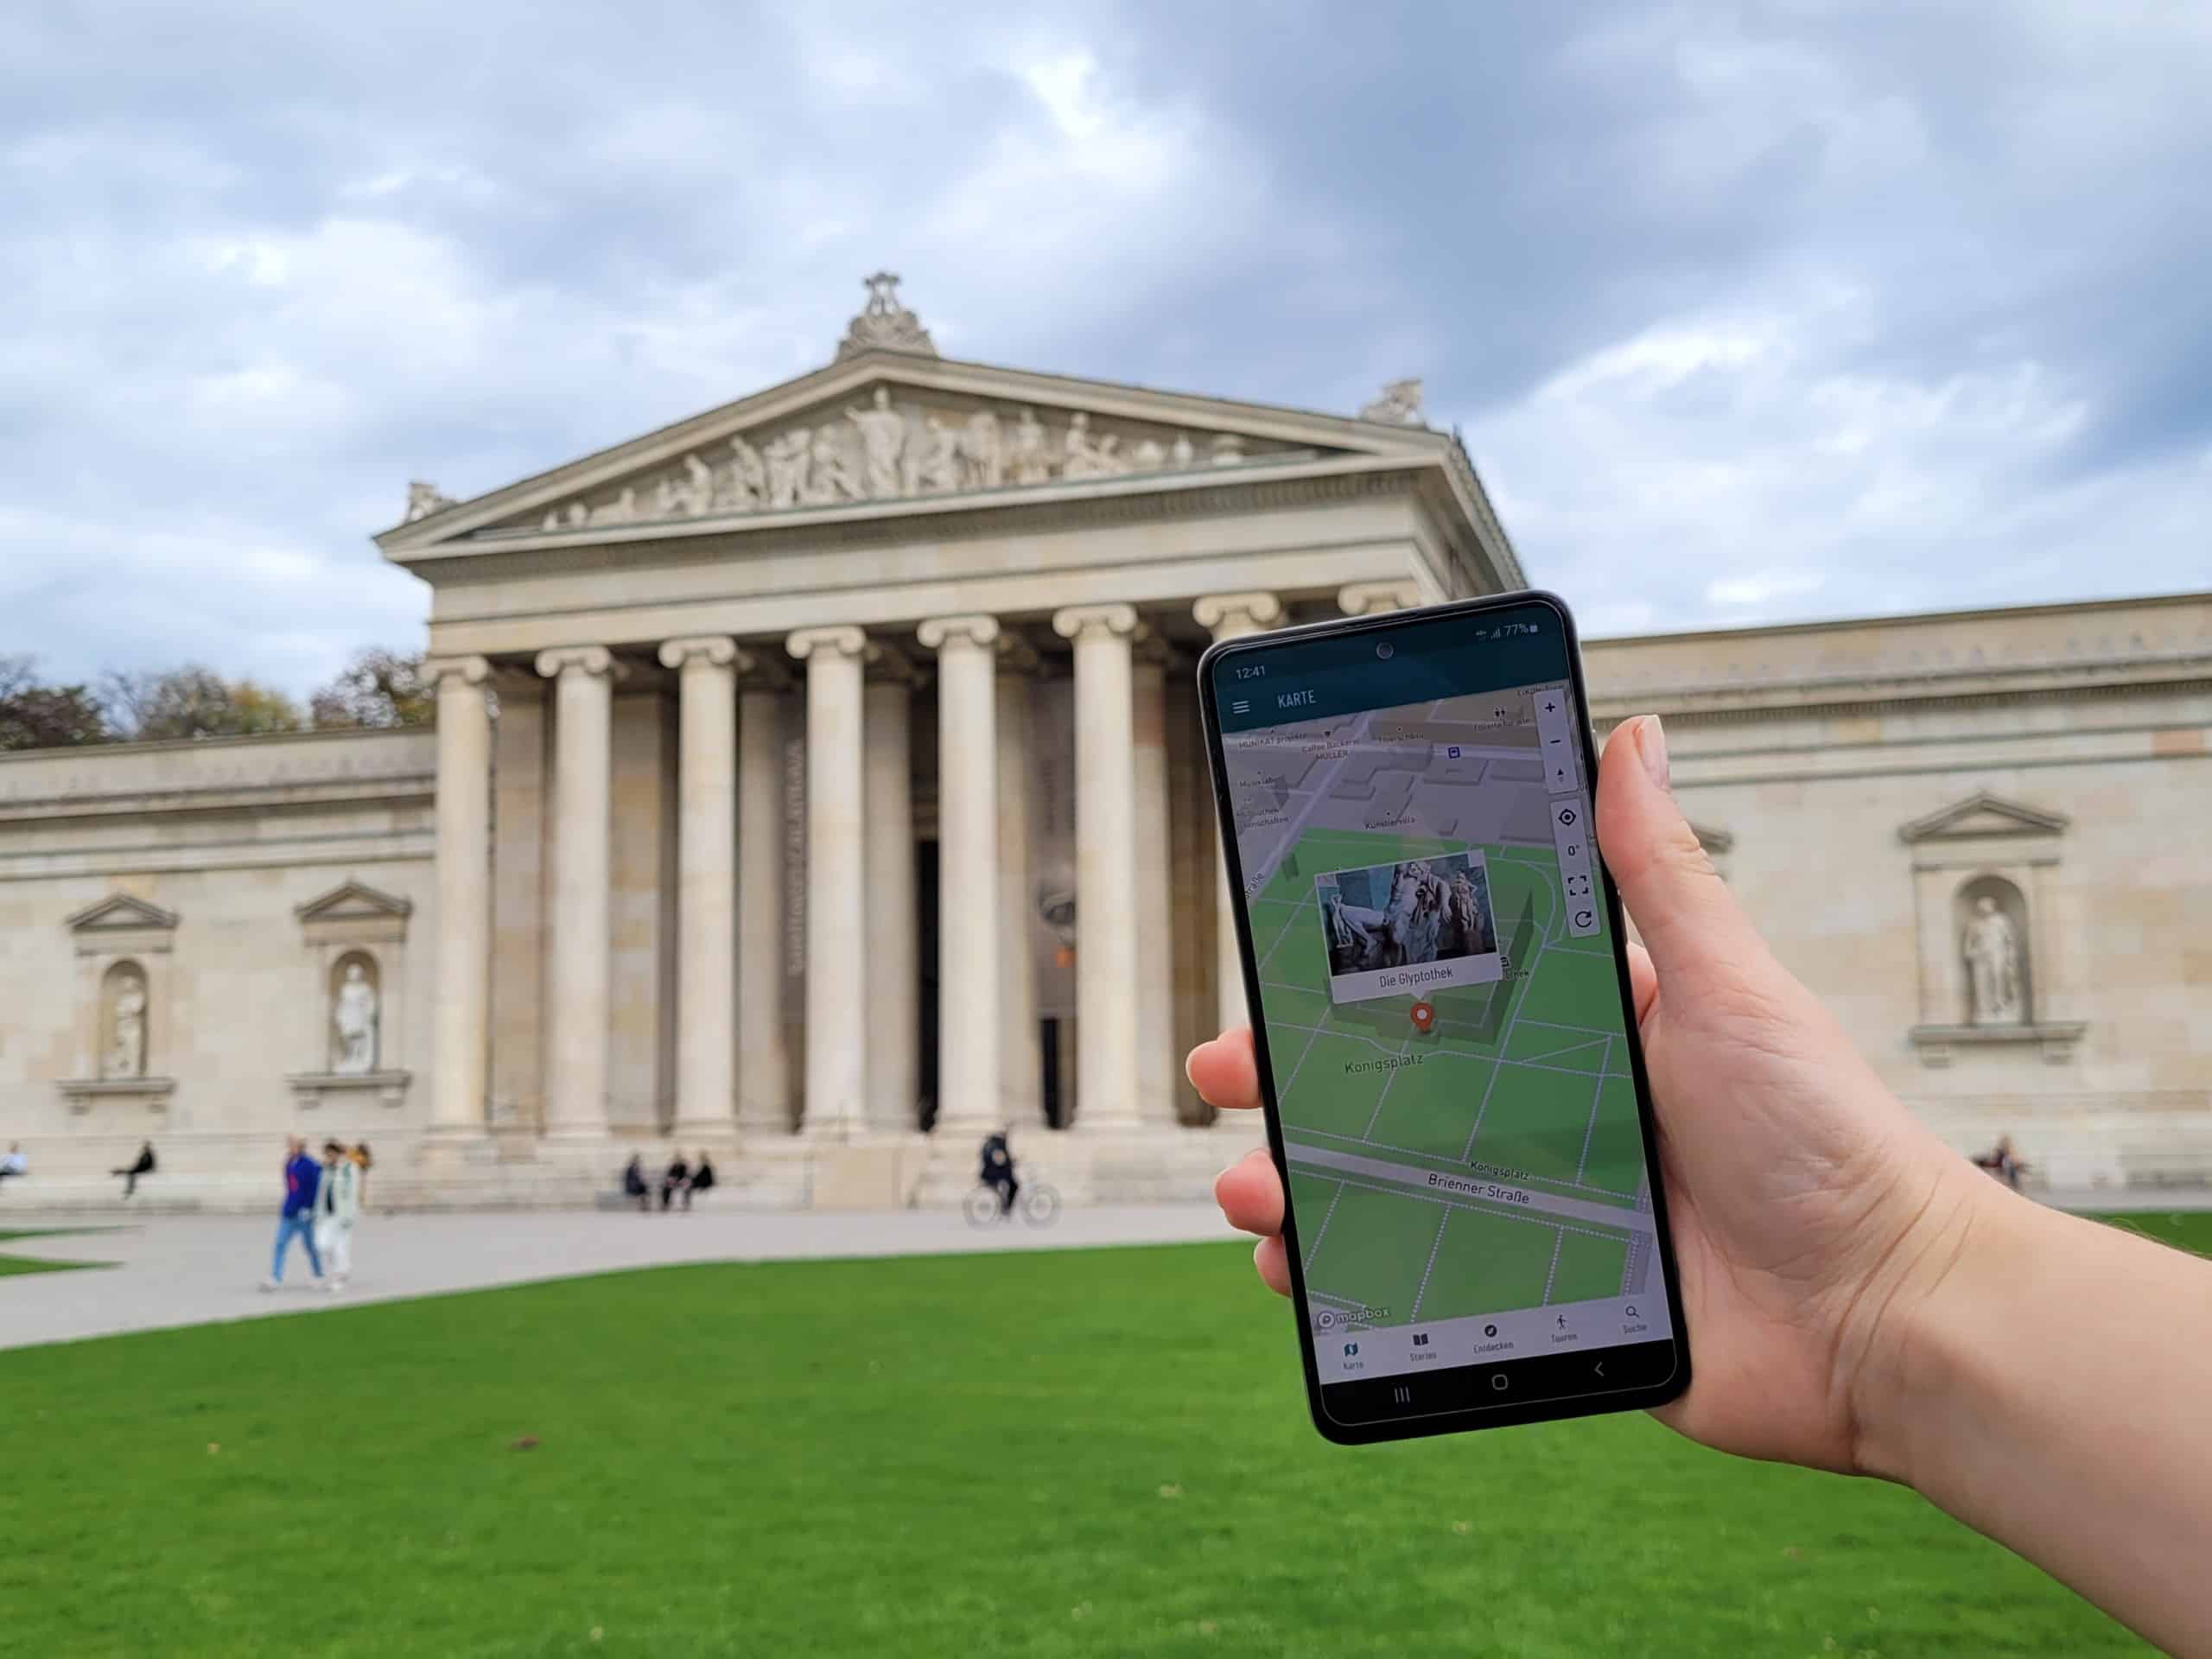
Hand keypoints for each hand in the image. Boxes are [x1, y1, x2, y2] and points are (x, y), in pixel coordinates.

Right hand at [1192, 714, 1991, 1473]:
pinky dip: (1346, 1282)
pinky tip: (1298, 1273)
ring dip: (1298, 1182)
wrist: (1884, 1316)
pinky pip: (1417, 1293)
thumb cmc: (1825, 1138)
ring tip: (1253, 1185)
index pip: (1440, 990)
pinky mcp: (1538, 1304)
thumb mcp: (1729, 988)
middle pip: (1387, 1090)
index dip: (1349, 977)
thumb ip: (1660, 872)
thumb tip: (1633, 733)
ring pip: (1381, 1191)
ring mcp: (1536, 1215)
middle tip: (1224, 1072)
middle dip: (1291, 1079)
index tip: (1274, 960)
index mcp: (1583, 1035)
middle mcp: (1547, 1119)